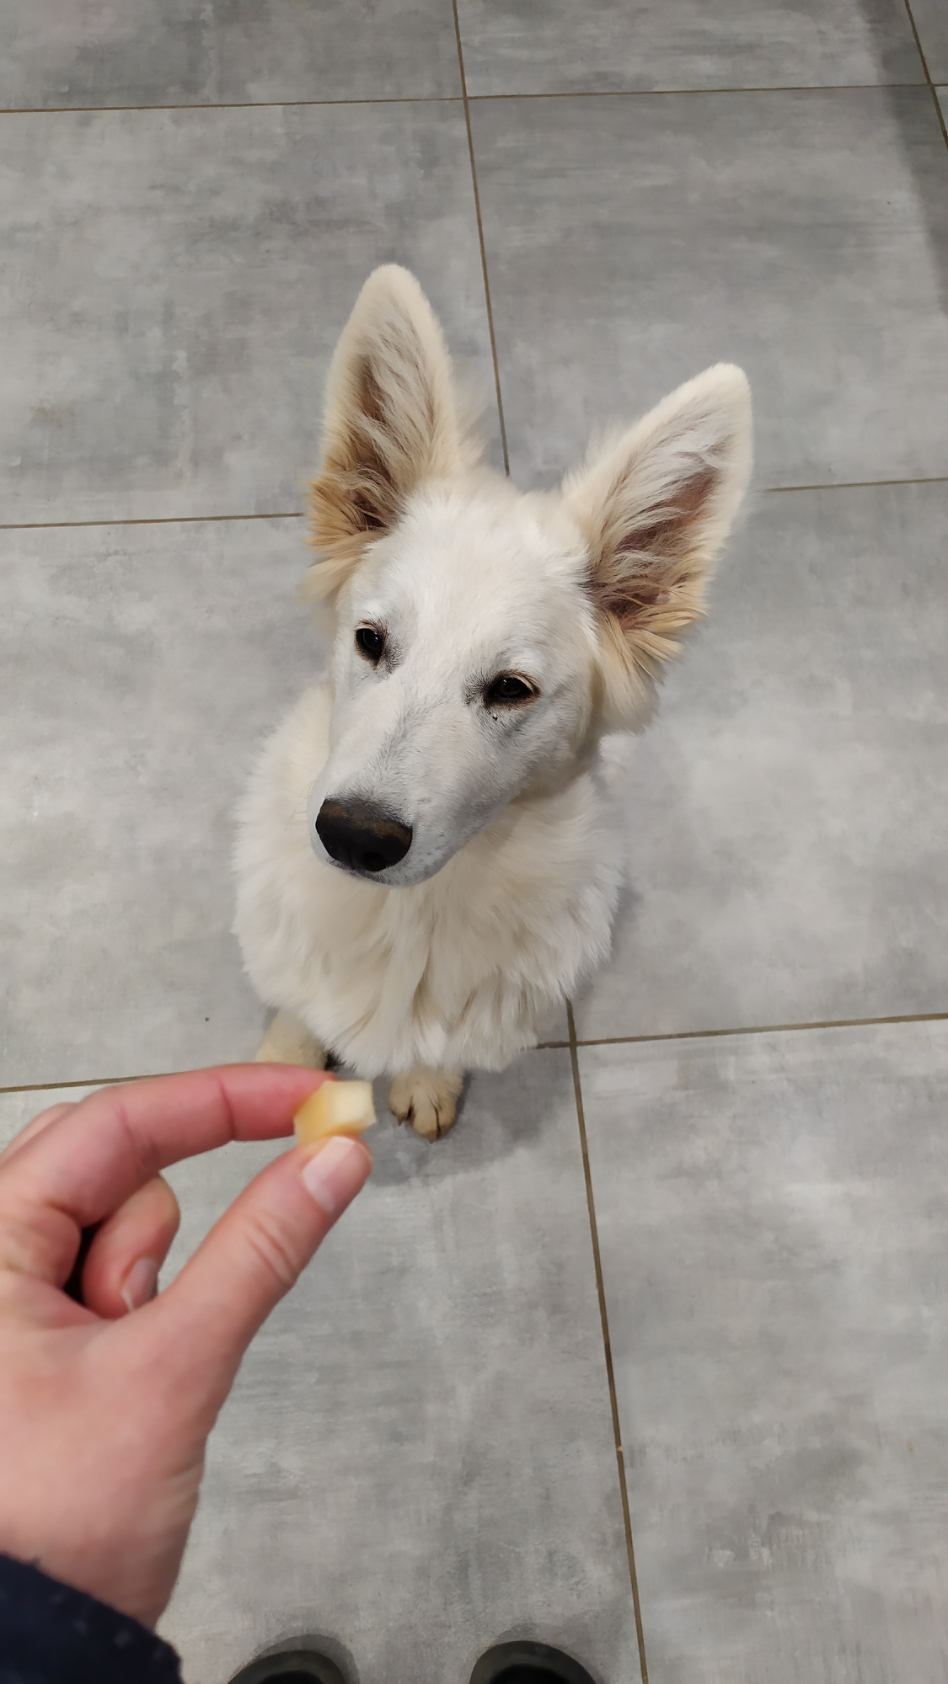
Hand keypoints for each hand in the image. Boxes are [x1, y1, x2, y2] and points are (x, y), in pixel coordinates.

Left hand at [0, 1064, 371, 1626]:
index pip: (113, 1124)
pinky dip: (151, 1308)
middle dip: (169, 1227)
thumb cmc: (51, 1531)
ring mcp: (14, 1296)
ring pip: (123, 1226)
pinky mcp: (44, 1332)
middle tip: (204, 1265)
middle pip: (113, 1168)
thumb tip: (330, 1161)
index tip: (310, 1100)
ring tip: (130, 1373)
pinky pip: (121, 1277)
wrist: (31, 1654)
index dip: (221, 1100)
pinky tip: (131, 1375)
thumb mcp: (171, 1371)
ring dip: (152, 1287)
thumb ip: (260, 1250)